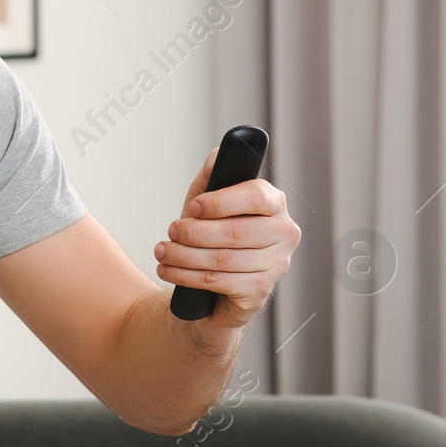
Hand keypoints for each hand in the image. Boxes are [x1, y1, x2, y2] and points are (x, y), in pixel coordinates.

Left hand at [153, 144, 300, 329]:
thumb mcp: (208, 201)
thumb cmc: (212, 234)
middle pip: (236, 232)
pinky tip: (168, 271)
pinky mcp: (260, 291)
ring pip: (223, 259)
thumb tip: (217, 155)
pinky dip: (186, 276)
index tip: (194, 207)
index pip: (256, 197)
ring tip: (161, 252)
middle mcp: (284, 233)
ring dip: (183, 255)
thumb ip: (213, 175)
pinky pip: (219, 282)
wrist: (213, 281)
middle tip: (171, 231)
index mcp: (274, 203)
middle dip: (194, 232)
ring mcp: (276, 265)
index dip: (221, 202)